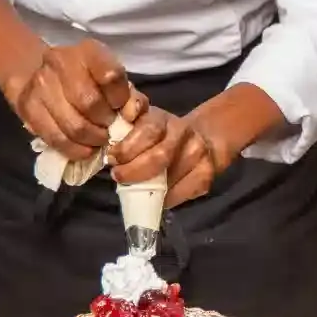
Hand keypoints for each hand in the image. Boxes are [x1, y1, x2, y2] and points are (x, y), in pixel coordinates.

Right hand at [5, 40, 144, 160]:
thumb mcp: (112, 78)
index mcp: (89, 51)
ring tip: (98, 140)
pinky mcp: (27, 106)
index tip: (121, 109)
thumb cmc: (87, 78)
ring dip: (91, 139)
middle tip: (109, 129)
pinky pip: (54, 137)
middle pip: (89, 102)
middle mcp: (61, 62)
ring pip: (72, 124)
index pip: (110, 75)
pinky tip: (84, 149)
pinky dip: (74, 149)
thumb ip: (129, 95)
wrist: (41, 74)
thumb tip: (133, 115)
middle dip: (105, 123)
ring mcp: (40, 84)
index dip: (120, 99)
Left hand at [108, 108, 230, 207]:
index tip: (113, 158)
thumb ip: (124, 133)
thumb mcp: (139, 125)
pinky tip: (158, 196)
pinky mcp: (207, 172)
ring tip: (137, 189)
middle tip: (119, 177)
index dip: (127, 147)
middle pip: (160, 155)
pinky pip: (183, 192)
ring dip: (149, 188)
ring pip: (171, 177)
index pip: (147, 130)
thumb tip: (108, 157)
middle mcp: (183, 131)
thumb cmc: (158, 138)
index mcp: (161, 118)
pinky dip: (167, 199)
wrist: (201, 139)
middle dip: (135, 171)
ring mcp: (198, 151)